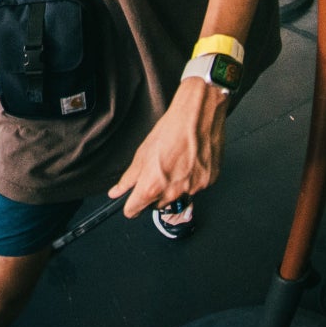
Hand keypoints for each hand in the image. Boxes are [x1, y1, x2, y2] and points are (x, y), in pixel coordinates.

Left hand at [107, 78, 227, 217]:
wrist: (198, 115)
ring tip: (176, 161)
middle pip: (157, 205)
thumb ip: (129, 177)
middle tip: (158, 171)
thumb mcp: (142, 153)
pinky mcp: (209, 182)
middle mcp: (173, 192)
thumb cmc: (171, 130)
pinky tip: (190, 160)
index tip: (131, 202)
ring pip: (178, 196)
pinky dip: (192, 178)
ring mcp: (193, 189)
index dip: (131, 206)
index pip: (135, 211)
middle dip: (154, 193)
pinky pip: (196, 187)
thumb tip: (117, 191)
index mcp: (152, 186)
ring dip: (175, 186)